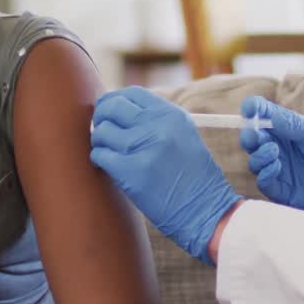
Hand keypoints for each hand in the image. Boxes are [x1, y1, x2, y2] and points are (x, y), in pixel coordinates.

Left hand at [91, 87, 242, 264]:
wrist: (204, 210)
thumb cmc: (194, 177)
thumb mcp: (184, 136)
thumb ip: (157, 120)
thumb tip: (121, 110)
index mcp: (171, 115)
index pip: (132, 93)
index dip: (115, 100)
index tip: (109, 110)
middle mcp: (157, 126)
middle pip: (112, 106)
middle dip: (101, 116)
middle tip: (100, 127)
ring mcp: (143, 148)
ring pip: (103, 132)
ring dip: (99, 141)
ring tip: (106, 150)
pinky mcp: (131, 172)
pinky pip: (100, 155)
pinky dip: (98, 159)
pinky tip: (106, 165)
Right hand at [239, 97, 303, 219]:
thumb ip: (292, 124)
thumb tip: (265, 114)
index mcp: (288, 128)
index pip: (263, 115)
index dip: (252, 110)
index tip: (249, 108)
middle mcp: (280, 148)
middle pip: (252, 139)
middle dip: (249, 135)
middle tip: (254, 134)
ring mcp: (280, 169)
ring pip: (254, 161)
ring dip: (258, 154)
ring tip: (273, 151)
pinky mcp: (283, 191)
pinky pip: (264, 182)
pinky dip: (265, 173)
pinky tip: (277, 166)